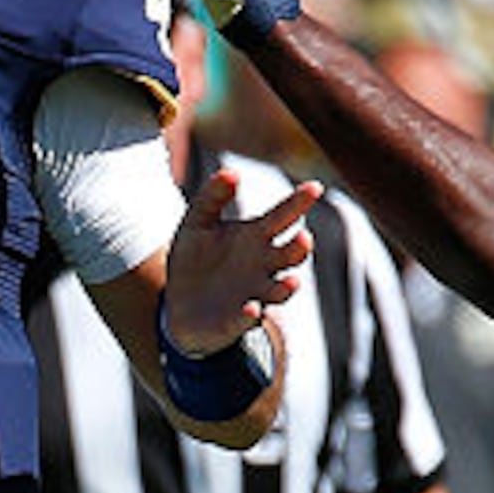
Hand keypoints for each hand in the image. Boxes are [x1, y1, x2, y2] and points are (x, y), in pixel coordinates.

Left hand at [161, 166, 316, 356]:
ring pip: (279, 290)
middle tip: (304, 238)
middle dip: (299, 249)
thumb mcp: (197, 223)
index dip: (299, 202)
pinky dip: (251, 315)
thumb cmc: (195, 258)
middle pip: (290, 254)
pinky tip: (251, 309)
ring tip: (291, 283)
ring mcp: (254, 293)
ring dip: (286, 287)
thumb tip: (231, 173)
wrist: (179, 304)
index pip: (282, 216)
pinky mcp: (236, 320)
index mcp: (255, 237)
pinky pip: (248, 318)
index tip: (315, 187)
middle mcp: (263, 265)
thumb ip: (212, 197)